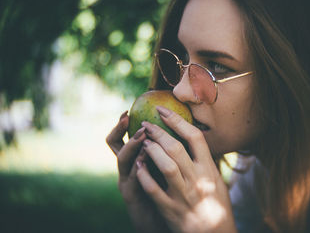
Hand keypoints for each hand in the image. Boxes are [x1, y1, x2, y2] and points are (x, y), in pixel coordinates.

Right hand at [106, 111, 169, 232]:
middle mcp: (126, 167)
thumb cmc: (161, 188)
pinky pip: (133, 180)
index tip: (126, 110)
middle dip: (121, 129)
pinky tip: (146, 160)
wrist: (156, 218)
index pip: (121, 136)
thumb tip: (175, 123)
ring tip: (142, 135)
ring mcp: (126, 181)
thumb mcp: (159, 164)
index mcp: (132, 157)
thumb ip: (162, 148)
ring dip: (131, 145)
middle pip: (115, 144)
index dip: (120, 123)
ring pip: (123, 160)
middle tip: (128, 118)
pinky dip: (139, 169)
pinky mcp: (132, 195)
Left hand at [136, 106, 236, 232]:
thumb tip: (191, 138)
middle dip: (158, 132)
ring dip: (152, 151)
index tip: (164, 111)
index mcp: (208, 169)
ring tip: (142, 141)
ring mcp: (184, 194)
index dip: (178, 121)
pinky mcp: (171, 209)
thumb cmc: (216, 204)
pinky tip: (137, 166)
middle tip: (147, 123)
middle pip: (177, 148)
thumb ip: (204, 160)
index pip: (195, 138)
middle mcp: (197, 179)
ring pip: (166, 166)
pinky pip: (154, 190)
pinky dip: (144, 176)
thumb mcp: (215, 179)